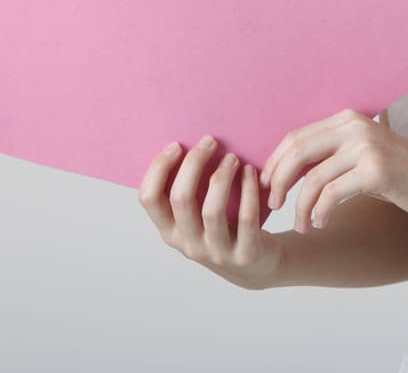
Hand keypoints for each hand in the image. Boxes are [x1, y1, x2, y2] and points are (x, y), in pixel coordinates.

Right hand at [138, 135, 285, 290]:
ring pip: (212, 210)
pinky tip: (250, 172)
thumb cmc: (224, 229)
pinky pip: (246, 218)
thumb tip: (184, 145)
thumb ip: (188, 193)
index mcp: (170, 232)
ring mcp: (216, 253)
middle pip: (180, 198)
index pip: (149, 198)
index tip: (177, 145)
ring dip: (221, 177)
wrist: (258, 266)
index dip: (158, 168)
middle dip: (193, 163)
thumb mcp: (197, 219)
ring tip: (232, 157)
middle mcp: (188, 245)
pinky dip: (248, 191)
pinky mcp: (245, 254)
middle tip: (209, 141)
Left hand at [258, 108, 407, 232]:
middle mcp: (354, 126)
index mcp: (346, 119)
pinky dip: (320, 212)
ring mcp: (365, 147)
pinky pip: (332, 194)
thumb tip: (284, 170)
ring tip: (301, 225)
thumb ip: (329, 155)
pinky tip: (321, 223)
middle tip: (272, 206)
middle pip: (297, 152)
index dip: (275, 162)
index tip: (266, 185)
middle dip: (277, 181)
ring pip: (313, 179)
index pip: (295, 136)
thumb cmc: (397, 172)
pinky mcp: (375, 170)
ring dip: (300, 207)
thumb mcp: (360, 155)